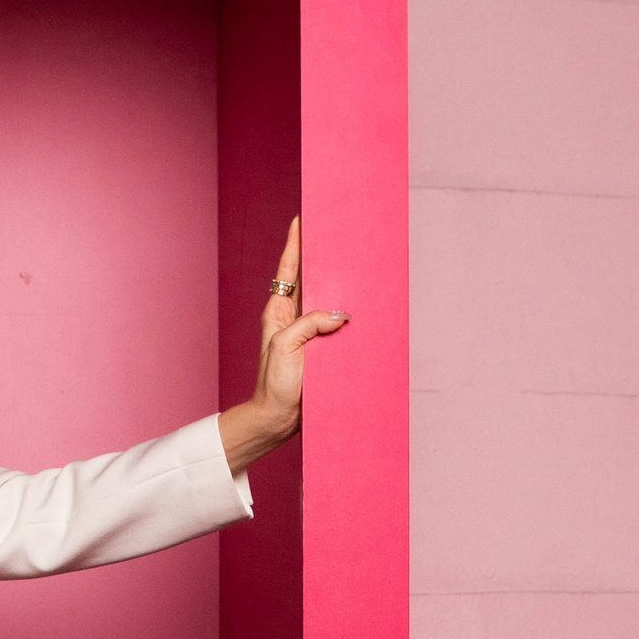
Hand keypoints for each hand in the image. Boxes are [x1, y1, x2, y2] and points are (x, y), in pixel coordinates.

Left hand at [218, 218, 347, 475]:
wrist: (277, 419)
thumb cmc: (273, 384)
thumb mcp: (286, 347)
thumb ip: (311, 324)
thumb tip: (341, 314)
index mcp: (278, 312)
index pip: (287, 270)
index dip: (294, 244)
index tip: (301, 218)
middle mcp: (292, 319)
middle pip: (310, 280)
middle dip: (323, 258)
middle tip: (339, 235)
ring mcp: (308, 334)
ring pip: (328, 302)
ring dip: (341, 287)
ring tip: (357, 265)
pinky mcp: (321, 351)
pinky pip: (338, 327)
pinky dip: (350, 317)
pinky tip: (364, 308)